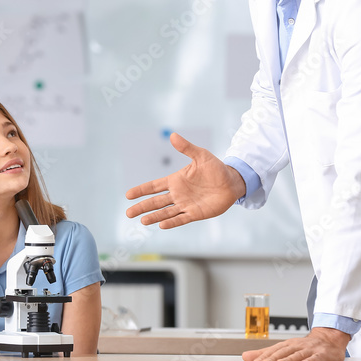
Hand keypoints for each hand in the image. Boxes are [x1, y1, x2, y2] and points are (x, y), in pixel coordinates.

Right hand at [125, 133, 245, 228]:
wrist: (232, 182)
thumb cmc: (216, 168)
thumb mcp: (201, 155)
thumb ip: (186, 148)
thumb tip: (173, 135)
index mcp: (176, 180)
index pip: (154, 186)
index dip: (141, 190)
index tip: (128, 195)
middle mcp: (178, 194)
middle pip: (156, 202)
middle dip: (142, 207)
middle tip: (128, 213)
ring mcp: (186, 205)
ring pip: (165, 212)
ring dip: (154, 216)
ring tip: (142, 221)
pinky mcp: (196, 213)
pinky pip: (181, 219)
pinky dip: (171, 222)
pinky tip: (161, 225)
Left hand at [242, 327, 350, 360]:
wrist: (329, 339)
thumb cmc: (305, 346)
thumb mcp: (285, 347)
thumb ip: (266, 353)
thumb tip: (245, 356)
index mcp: (288, 345)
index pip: (274, 350)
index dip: (264, 356)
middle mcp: (297, 346)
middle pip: (284, 352)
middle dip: (273, 357)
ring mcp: (310, 349)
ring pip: (298, 354)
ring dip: (289, 359)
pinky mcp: (322, 354)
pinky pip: (316, 358)